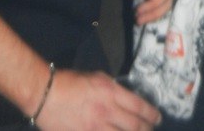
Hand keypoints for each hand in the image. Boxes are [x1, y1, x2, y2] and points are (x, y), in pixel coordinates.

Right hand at [37, 69, 160, 129]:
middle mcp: (107, 112)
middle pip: (135, 127)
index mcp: (111, 93)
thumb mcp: (97, 78)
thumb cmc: (71, 82)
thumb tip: (126, 99)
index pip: (139, 107)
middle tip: (151, 130)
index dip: (152, 114)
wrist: (46, 94)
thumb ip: (114, 89)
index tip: (157, 118)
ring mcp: (96, 129)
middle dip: (147, 130)